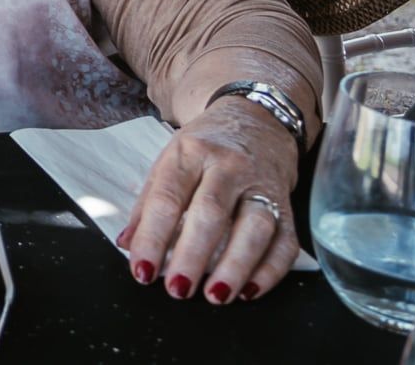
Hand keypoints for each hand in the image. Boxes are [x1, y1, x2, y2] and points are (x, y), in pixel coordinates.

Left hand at [119, 98, 301, 304]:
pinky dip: (270, 270)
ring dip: (235, 266)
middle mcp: (228, 166)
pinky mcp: (287, 203)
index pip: (167, 198)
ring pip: (254, 228)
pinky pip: (285, 241)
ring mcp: (261, 184)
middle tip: (177, 289)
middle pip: (211, 213)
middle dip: (193, 255)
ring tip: (216, 296)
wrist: (255, 117)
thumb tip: (127, 245)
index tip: (142, 270)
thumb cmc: (204, 147)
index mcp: (189, 152)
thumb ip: (148, 204)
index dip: (153, 237)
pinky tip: (250, 291)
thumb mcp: (169, 161)